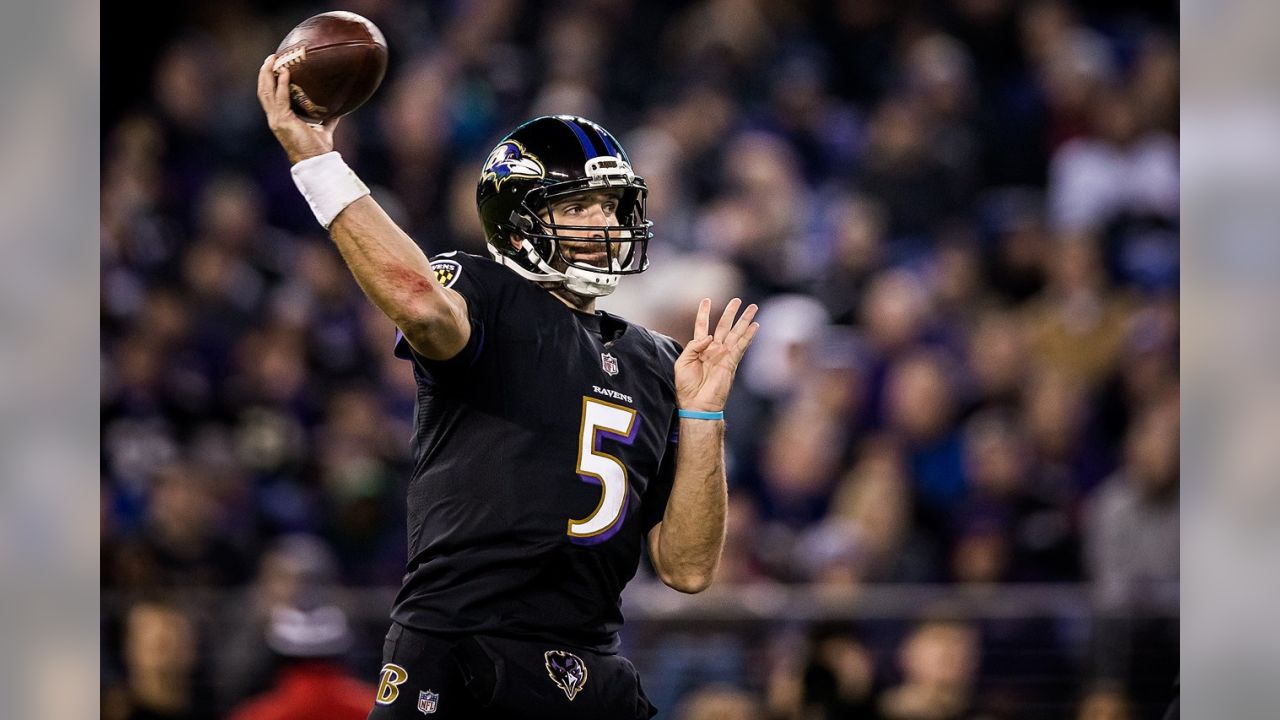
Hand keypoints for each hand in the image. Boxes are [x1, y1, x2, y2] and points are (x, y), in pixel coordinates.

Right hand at [257, 55, 339, 164]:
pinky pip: (280, 98)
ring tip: (273, 59)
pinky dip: (282, 84)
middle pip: (264, 91)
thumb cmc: (318, 149)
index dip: (270, 81)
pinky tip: (285, 72)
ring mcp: (276, 120)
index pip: (270, 97)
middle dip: (265, 73)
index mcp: (281, 119)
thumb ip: (328, 117)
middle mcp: (275, 118)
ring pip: (266, 92)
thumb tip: (341, 107)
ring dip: (268, 74)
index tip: (274, 66)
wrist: (316, 162)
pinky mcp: (282, 121)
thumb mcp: (324, 128)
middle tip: (271, 57)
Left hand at [674, 298, 759, 412]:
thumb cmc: (686, 387)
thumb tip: (710, 337)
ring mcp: (724, 355)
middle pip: (723, 326)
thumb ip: (693, 345)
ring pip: (736, 333)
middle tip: (737, 300)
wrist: (696, 404)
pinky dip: (748, 335)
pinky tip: (755, 326)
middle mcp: (713, 350)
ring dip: (744, 320)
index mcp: (699, 349)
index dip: (704, 313)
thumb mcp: (682, 362)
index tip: (706, 300)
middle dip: (730, 312)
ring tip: (752, 308)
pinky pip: (741, 346)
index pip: (702, 326)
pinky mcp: (731, 362)